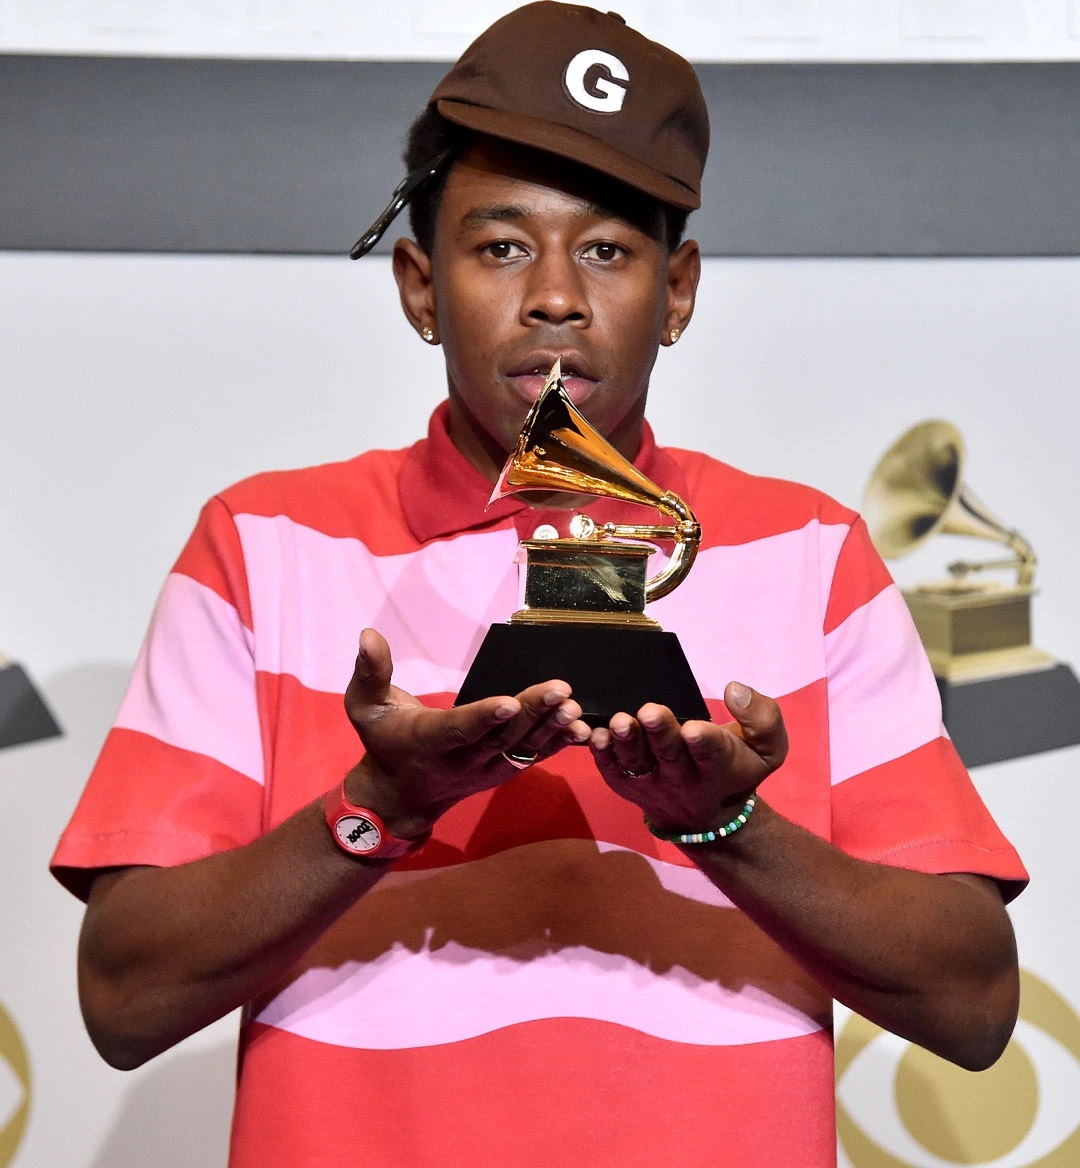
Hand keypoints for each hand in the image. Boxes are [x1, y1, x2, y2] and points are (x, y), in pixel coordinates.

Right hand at [342, 628, 590, 835]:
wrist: (401, 796)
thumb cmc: (383, 741)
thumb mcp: (365, 708)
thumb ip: (370, 672)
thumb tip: (368, 634)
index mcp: (430, 740)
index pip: (460, 728)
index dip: (484, 717)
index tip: (509, 701)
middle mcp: (463, 759)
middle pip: (502, 736)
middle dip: (532, 713)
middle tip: (559, 689)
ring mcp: (487, 769)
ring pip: (522, 748)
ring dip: (550, 728)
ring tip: (573, 706)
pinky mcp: (503, 771)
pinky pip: (534, 758)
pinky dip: (558, 744)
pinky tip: (581, 728)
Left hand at [588, 681, 787, 833]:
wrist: (709, 817)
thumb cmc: (736, 769)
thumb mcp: (768, 750)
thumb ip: (763, 719)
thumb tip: (735, 689)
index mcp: (719, 766)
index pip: (711, 753)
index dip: (702, 741)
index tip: (693, 728)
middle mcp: (683, 777)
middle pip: (669, 754)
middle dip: (660, 733)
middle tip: (650, 711)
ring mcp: (652, 783)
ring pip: (636, 763)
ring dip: (626, 741)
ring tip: (619, 721)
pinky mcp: (627, 784)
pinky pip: (611, 771)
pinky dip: (601, 755)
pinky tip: (595, 736)